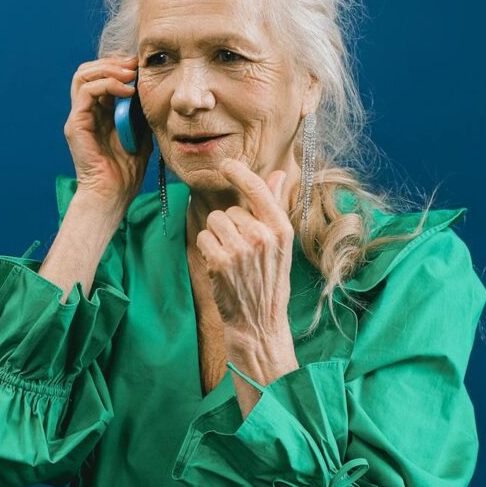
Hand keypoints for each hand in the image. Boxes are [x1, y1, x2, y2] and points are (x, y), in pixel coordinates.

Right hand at [62, 54, 151, 210]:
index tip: (141, 66)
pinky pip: (86, 92)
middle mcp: (85, 111)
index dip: (118, 65)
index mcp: (98, 112)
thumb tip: (151, 87)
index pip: (100, 75)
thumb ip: (140, 110)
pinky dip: (108, 84)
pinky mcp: (76, 124)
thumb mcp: (141, 131)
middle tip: (135, 65)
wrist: (113, 193)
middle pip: (88, 70)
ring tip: (131, 75)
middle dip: (113, 62)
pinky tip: (128, 91)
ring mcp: (78, 117)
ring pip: (83, 75)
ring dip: (109, 69)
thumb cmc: (127, 170)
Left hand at [196, 159, 294, 340]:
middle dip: (230, 226)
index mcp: (282, 229)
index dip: (240, 172)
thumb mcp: (281, 245)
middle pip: (230, 209)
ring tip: (231, 259)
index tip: (226, 164)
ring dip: (217, 237)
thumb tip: (278, 174)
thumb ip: (274, 207)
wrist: (259, 322)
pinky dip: (207, 249)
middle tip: (242, 253)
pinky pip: (204, 237)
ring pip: (214, 221)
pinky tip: (220, 266)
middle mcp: (263, 236)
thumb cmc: (269, 281)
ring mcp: (241, 249)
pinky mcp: (220, 261)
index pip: (258, 190)